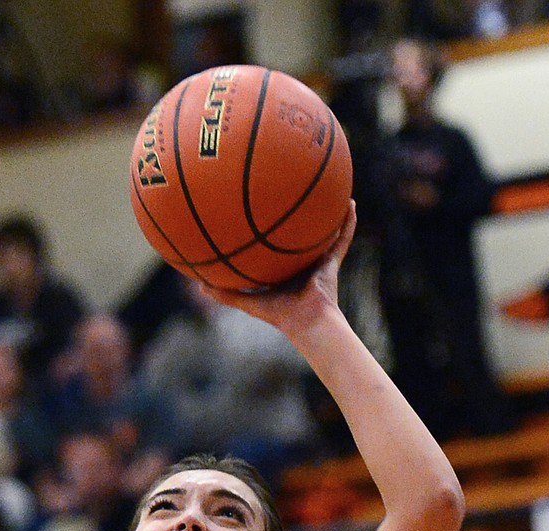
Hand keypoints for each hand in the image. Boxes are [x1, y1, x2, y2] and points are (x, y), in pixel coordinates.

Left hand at [202, 201, 355, 342]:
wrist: (306, 322)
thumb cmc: (278, 315)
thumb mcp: (248, 302)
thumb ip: (225, 294)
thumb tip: (198, 285)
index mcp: (282, 272)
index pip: (274, 249)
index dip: (269, 234)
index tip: (262, 214)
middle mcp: (300, 264)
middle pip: (298, 236)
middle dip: (297, 218)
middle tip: (292, 192)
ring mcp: (318, 262)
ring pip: (324, 233)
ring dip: (327, 214)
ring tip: (329, 190)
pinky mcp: (332, 263)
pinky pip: (342, 239)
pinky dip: (347, 223)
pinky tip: (351, 204)